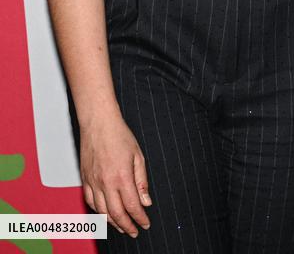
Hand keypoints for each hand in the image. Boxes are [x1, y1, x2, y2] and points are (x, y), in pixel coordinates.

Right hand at [80, 115, 151, 236]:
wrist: (98, 123)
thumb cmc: (119, 135)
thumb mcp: (138, 156)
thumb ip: (142, 181)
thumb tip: (146, 202)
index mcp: (122, 176)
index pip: (132, 206)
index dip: (140, 218)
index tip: (145, 224)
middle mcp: (106, 182)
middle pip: (116, 214)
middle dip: (127, 226)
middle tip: (134, 231)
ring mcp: (93, 182)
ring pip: (102, 212)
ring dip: (113, 223)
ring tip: (122, 226)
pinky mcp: (85, 179)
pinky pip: (91, 202)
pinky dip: (98, 212)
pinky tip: (106, 214)